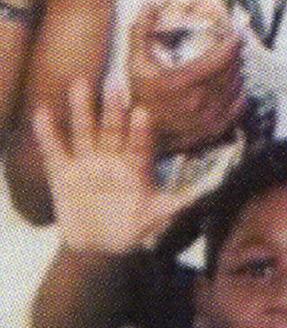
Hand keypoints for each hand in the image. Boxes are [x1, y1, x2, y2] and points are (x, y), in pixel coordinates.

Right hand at [33, 79, 201, 252]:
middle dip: (113, 108)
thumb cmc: (133, 228)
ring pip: (84, 131)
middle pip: (113, 129)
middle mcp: (113, 157)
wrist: (99, 245)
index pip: (140, 144)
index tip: (142, 112)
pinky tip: (42, 112)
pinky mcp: (63, 173)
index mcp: (137, 166)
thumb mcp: (155, 218)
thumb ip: (174, 205)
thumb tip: (204, 194)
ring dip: (81, 108)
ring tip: (79, 83)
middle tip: (114, 84)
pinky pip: (55, 151)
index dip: (141, 130)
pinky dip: (48, 133)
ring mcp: (88, 162)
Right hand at [125, 0, 245, 154]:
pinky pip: (240, 104)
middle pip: (232, 69)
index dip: (234, 41)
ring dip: (237, 70)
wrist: (141, 137)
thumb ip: (142, 30)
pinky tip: (232, 83)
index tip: (237, 31)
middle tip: (233, 44)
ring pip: (237, 85)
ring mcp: (210, 117)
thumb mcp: (135, 61)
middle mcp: (199, 100)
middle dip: (235, 53)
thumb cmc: (139, 97)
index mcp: (182, 82)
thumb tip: (151, 1)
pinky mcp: (216, 128)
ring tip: (231, 61)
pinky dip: (239, 90)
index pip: (222, 57)